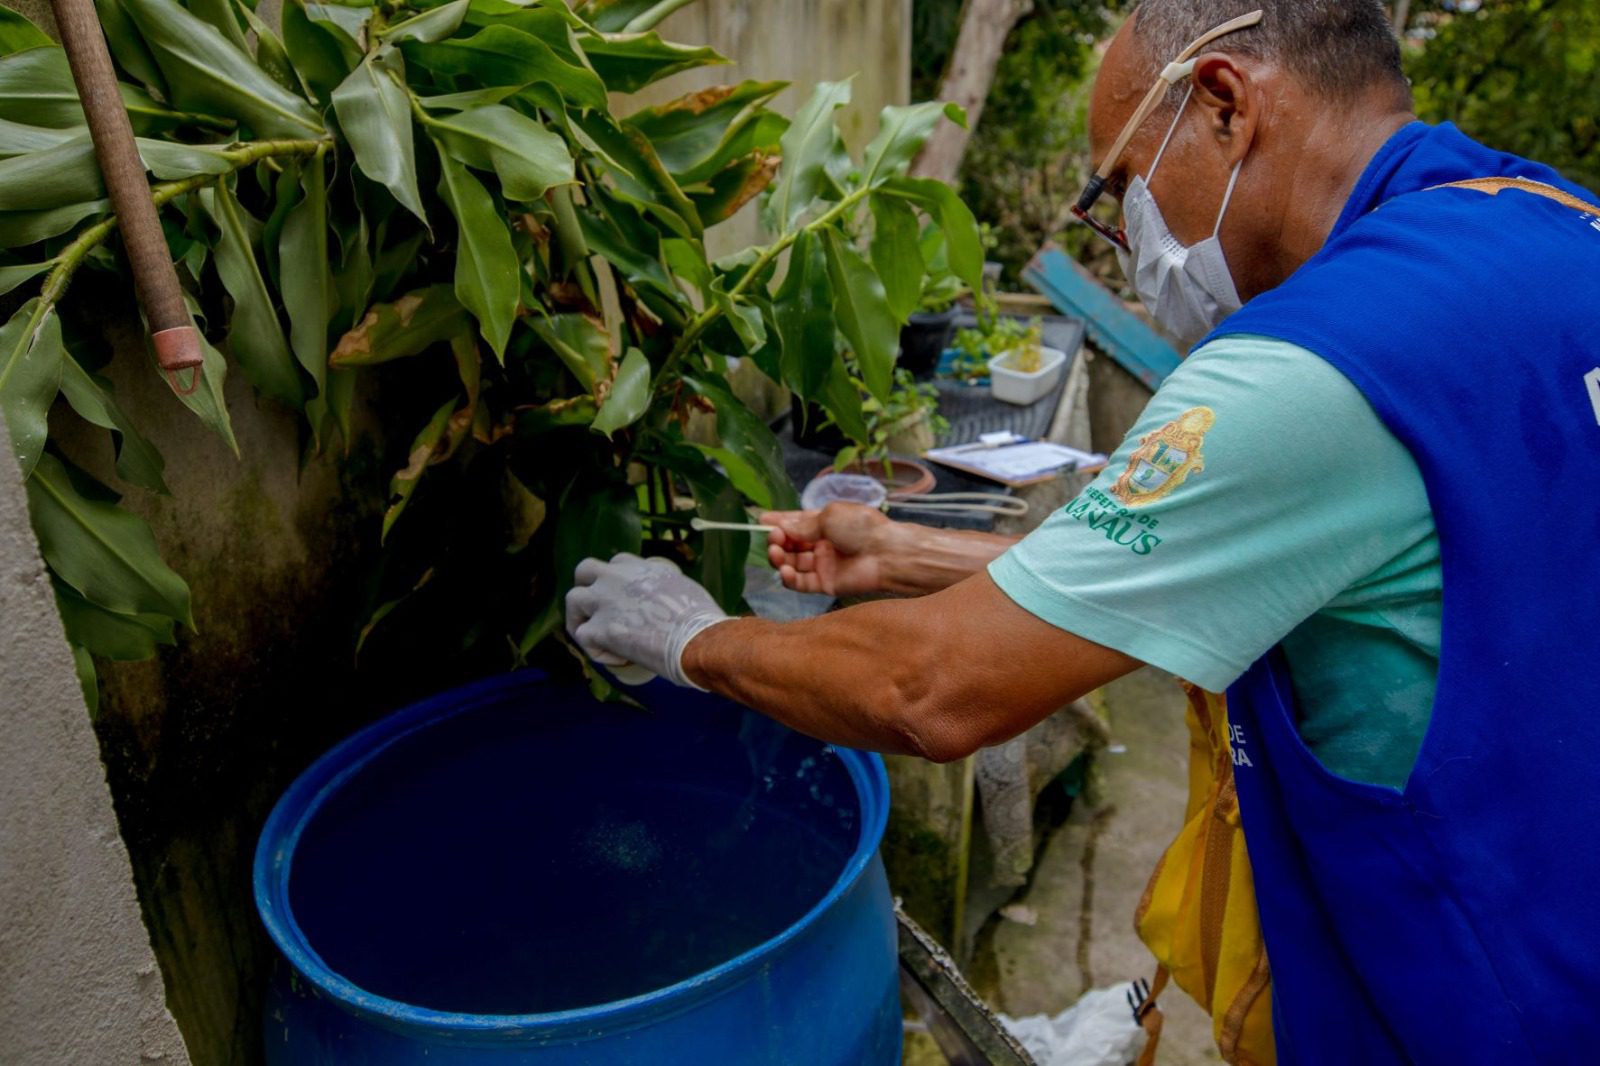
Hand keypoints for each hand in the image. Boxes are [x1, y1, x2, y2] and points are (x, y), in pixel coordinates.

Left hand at [566, 554, 728, 687]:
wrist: (699, 640)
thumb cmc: (702, 621)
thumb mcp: (685, 588)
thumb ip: (666, 587)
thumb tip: (667, 601)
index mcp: (642, 567)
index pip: (616, 563)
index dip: (615, 581)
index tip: (624, 599)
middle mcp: (618, 578)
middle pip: (584, 570)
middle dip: (585, 588)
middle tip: (596, 610)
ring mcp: (605, 601)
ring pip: (573, 601)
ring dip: (582, 619)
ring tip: (599, 640)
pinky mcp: (600, 629)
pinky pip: (584, 638)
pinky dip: (599, 651)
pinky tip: (620, 659)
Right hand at [761, 503, 899, 596]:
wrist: (886, 553)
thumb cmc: (861, 527)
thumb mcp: (829, 516)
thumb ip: (803, 525)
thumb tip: (782, 528)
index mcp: (824, 523)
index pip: (796, 522)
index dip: (778, 521)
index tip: (760, 519)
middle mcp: (821, 544)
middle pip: (791, 544)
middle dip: (777, 540)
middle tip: (773, 538)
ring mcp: (822, 565)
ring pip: (792, 563)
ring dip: (779, 558)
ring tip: (775, 552)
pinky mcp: (825, 584)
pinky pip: (801, 583)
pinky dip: (789, 578)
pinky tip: (784, 570)